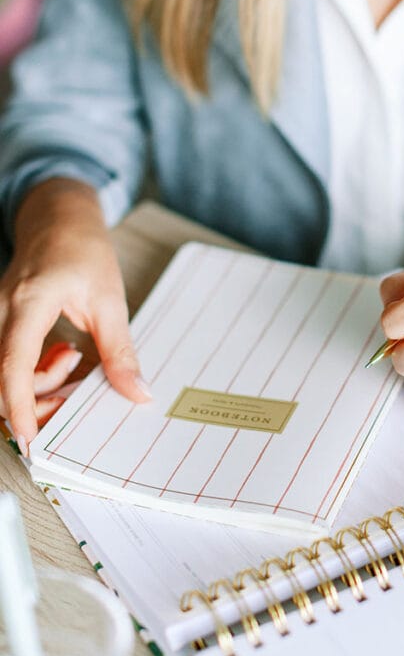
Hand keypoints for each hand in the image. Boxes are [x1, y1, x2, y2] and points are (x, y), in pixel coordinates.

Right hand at [0, 180, 150, 453]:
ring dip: (38, 385)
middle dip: (36, 400)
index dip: (19, 404)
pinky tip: (61, 355)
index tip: (30, 437)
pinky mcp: (0, 323)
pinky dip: (34, 371)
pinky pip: (8, 361)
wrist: (59, 218)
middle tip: (75, 394)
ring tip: (73, 362)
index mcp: (30, 302)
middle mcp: (2, 311)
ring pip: (4, 372)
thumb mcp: (110, 301)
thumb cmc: (83, 251)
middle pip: (3, 376)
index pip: (14, 363)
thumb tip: (138, 393)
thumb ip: (120, 351)